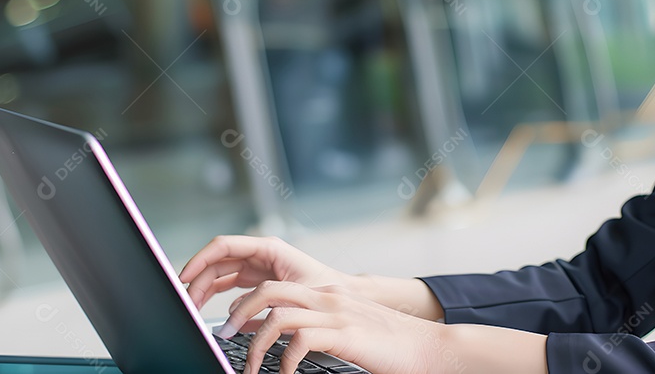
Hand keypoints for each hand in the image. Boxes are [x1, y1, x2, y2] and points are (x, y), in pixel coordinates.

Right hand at [179, 235, 348, 309]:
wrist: (342, 297)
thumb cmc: (325, 288)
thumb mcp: (291, 293)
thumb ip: (261, 301)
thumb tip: (231, 314)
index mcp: (268, 248)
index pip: (224, 246)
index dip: (199, 260)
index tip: (183, 277)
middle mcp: (260, 254)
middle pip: (217, 262)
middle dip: (198, 281)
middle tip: (187, 303)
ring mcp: (258, 267)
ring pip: (221, 275)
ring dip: (204, 291)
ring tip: (194, 310)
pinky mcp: (258, 281)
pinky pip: (230, 287)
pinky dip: (218, 299)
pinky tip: (216, 314)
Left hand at [221, 281, 445, 373]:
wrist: (429, 347)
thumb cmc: (389, 345)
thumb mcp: (349, 328)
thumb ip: (320, 327)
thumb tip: (287, 343)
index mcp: (328, 293)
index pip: (276, 288)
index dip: (247, 305)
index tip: (232, 327)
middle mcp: (329, 297)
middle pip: (269, 291)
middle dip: (239, 314)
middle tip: (225, 338)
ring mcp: (337, 314)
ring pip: (278, 317)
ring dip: (256, 345)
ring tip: (252, 367)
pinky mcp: (346, 334)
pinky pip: (301, 342)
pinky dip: (285, 362)